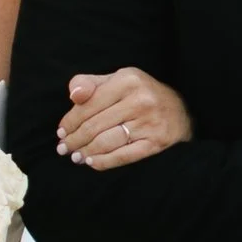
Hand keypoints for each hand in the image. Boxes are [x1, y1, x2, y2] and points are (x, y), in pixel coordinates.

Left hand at [56, 66, 193, 168]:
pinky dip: (103, 162)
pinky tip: (91, 162)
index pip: (88, 104)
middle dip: (74, 139)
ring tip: (75, 156)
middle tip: (63, 148)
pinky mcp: (156, 143)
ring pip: (106, 142)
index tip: (61, 132)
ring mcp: (150, 123)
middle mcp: (141, 100)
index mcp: (128, 80)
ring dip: (85, 152)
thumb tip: (73, 95)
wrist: (180, 111)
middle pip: (95, 125)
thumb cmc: (140, 94)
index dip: (70, 121)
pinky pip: (123, 156)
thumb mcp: (118, 80)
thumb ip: (91, 83)